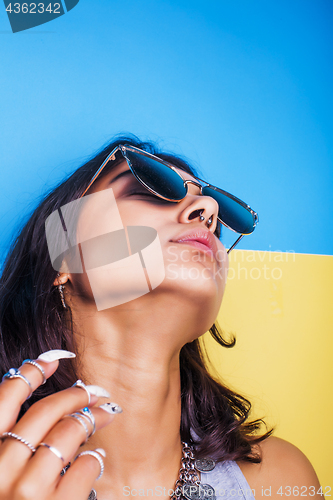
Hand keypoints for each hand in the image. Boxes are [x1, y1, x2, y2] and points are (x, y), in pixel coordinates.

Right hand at [0, 350, 118, 499]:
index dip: (31, 372)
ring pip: (68, 434)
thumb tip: (33, 408)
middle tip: (93, 390)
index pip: (3, 399)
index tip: (54, 359)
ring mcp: (27, 492)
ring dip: (91, 418)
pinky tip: (96, 456)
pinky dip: (94, 457)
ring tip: (105, 412)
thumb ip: (6, 444)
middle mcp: (0, 470)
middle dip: (73, 394)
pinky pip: (84, 468)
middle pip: (43, 412)